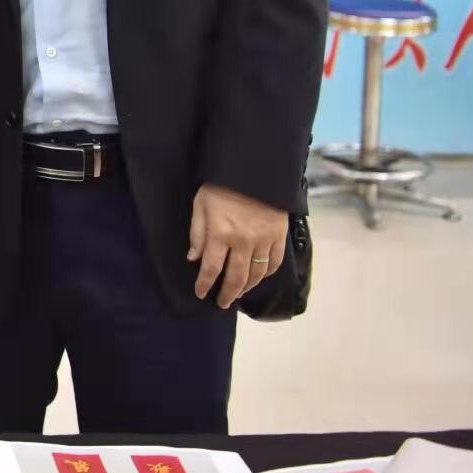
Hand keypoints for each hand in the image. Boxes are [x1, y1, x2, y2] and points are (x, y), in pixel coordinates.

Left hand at [188, 183, 288, 308]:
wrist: (255, 170)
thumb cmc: (221, 186)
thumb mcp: (200, 204)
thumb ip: (197, 233)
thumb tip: (193, 259)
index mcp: (220, 234)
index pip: (212, 268)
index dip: (205, 284)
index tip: (201, 293)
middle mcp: (243, 242)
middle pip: (236, 277)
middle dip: (227, 293)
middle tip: (221, 303)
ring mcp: (264, 240)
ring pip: (257, 273)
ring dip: (247, 287)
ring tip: (238, 293)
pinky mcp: (279, 236)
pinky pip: (274, 262)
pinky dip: (266, 273)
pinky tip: (259, 277)